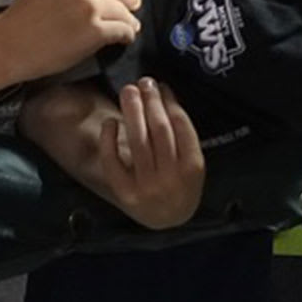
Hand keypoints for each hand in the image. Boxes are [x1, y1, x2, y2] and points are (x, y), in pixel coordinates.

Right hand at [2, 0, 142, 78]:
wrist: (9, 46)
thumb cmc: (24, 15)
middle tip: (132, 6)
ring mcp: (89, 8)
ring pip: (124, 10)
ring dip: (130, 19)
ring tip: (131, 25)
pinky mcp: (95, 32)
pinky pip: (123, 30)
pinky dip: (127, 35)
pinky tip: (124, 38)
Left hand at [101, 78, 206, 227]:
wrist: (169, 219)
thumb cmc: (182, 183)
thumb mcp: (192, 162)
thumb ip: (183, 135)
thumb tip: (164, 95)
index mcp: (192, 167)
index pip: (180, 126)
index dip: (169, 102)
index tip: (161, 85)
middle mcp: (170, 177)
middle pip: (159, 130)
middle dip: (151, 102)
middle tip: (143, 81)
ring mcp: (146, 186)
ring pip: (138, 141)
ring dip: (132, 112)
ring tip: (128, 91)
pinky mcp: (124, 193)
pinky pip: (114, 162)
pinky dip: (110, 140)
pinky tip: (110, 122)